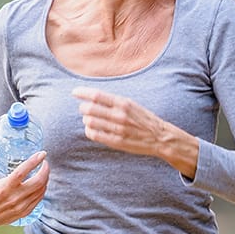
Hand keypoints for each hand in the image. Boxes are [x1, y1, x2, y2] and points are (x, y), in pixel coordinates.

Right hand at [0, 143, 49, 229]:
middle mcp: (14, 198)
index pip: (23, 171)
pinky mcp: (24, 213)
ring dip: (45, 180)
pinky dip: (42, 190)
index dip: (34, 161)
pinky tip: (41, 184)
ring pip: (40, 191)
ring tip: (44, 172)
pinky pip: (38, 200)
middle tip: (45, 163)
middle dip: (45, 170)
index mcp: (4, 187)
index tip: (42, 153)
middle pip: (38, 182)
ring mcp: (20, 207)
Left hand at [71, 87, 198, 177]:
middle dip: (83, 107)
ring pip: (90, 122)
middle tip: (83, 108)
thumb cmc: (143, 119)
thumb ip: (114, 101)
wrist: (159, 137)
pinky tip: (91, 129)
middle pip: (90, 108)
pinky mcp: (116, 141)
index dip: (83, 92)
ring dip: (86, 119)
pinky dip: (89, 131)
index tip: (74, 92)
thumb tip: (93, 97)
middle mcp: (120, 115)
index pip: (97, 95)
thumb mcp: (131, 104)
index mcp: (124, 103)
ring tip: (88, 119)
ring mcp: (118, 129)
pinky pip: (94, 135)